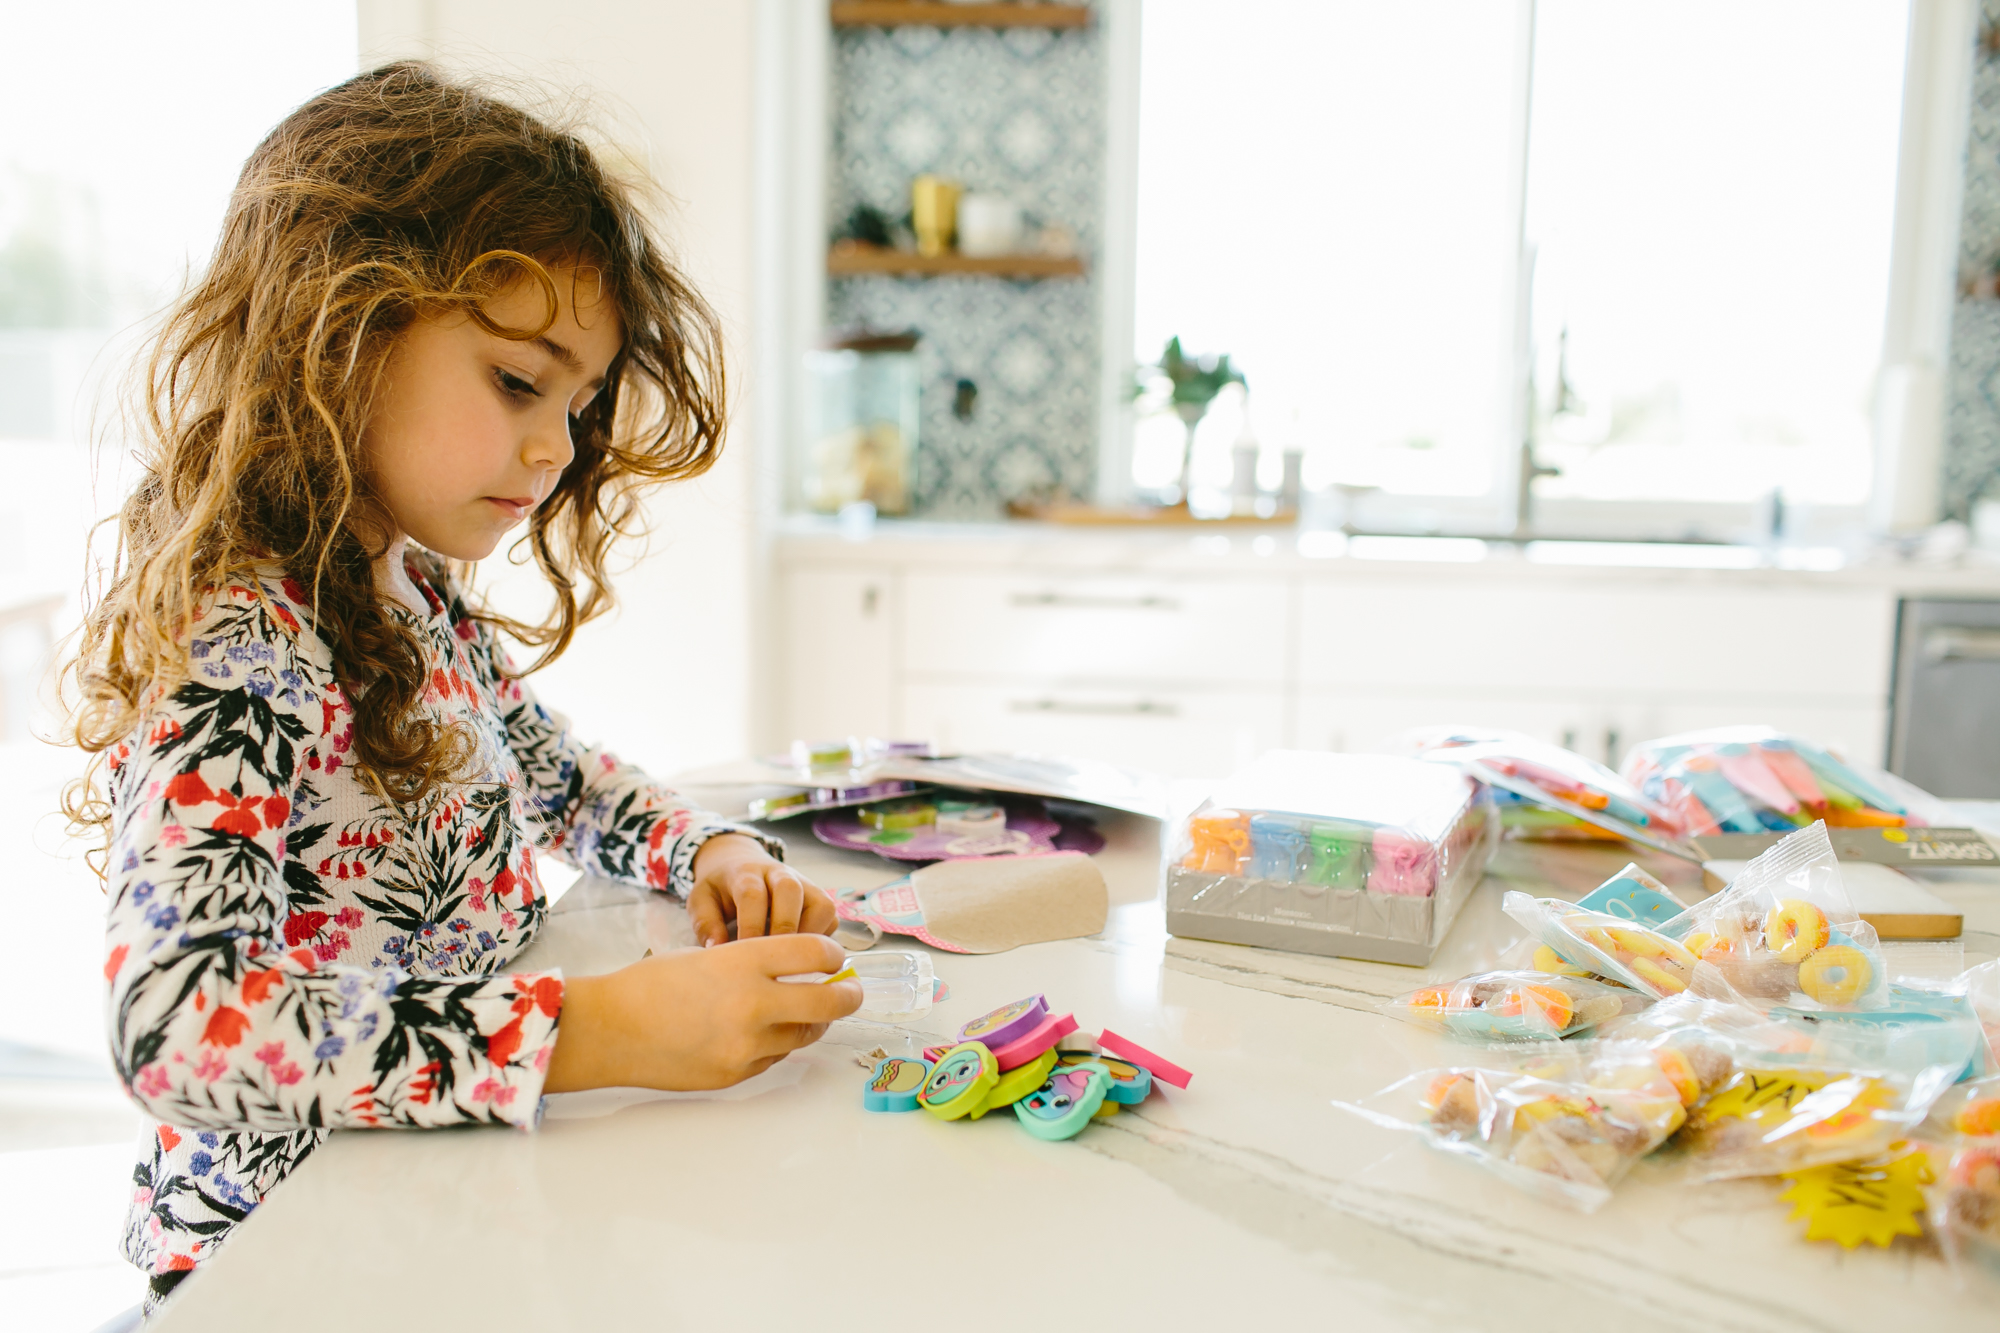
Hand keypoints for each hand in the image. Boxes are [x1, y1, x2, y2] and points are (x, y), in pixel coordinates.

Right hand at [543, 934, 861, 1092]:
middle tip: (852, 992)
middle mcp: (752, 1004)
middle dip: (848, 996)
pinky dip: (777, 1044)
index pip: (814, 952)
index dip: (833, 954)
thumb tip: (802, 970)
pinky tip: (762, 1032)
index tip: (836, 957)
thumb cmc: (652, 984)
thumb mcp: (710, 956)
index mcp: (743, 963)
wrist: (609, 1030)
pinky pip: (775, 1057)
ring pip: (805, 1035)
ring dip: (813, 1022)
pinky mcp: (737, 1074)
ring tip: (808, 1011)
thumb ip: (756, 962)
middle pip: (829, 1001)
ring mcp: (746, 1045)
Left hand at [687, 833, 838, 947]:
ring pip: (820, 904)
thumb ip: (706, 924)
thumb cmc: (720, 889)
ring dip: (810, 935)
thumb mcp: (701, 900)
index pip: (753, 895)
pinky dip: (821, 939)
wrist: (738, 862)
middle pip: (790, 891)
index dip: (751, 925)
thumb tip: (718, 950)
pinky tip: (802, 955)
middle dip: (783, 928)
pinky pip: (830, 918)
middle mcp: (779, 874)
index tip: (745, 955)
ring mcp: (804, 884)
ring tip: (793, 961)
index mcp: (746, 873)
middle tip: (773, 960)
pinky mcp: (819, 898)